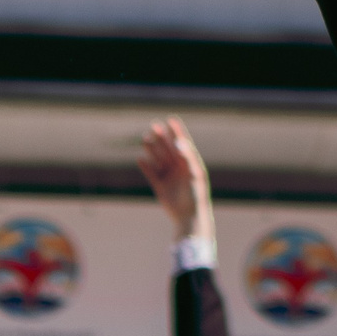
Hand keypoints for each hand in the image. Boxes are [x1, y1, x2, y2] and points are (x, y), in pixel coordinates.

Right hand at [137, 117, 214, 245]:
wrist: (189, 216)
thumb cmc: (196, 194)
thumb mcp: (194, 173)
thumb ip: (188, 156)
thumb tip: (179, 141)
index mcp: (190, 163)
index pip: (183, 143)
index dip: (177, 131)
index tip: (171, 119)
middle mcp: (179, 168)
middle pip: (168, 149)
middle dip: (161, 138)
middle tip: (153, 126)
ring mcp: (169, 177)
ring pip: (158, 159)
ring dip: (152, 149)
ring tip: (144, 139)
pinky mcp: (160, 187)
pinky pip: (151, 174)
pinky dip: (146, 166)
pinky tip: (140, 158)